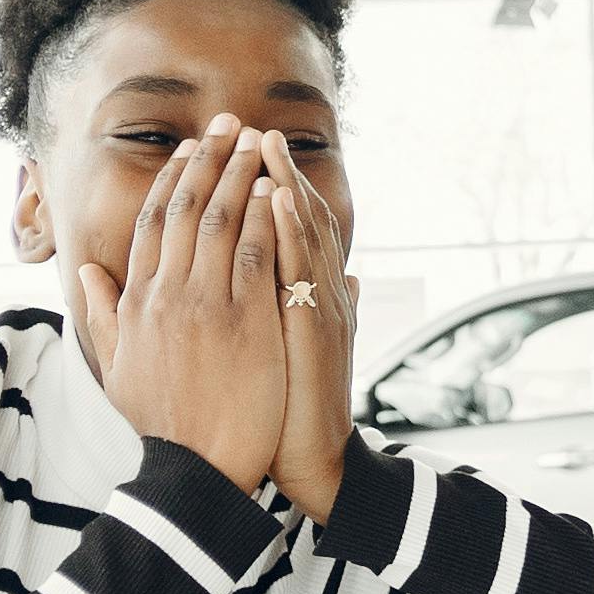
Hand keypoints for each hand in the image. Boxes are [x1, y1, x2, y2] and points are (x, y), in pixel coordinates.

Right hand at [73, 118, 295, 492]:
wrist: (196, 468)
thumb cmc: (162, 423)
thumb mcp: (118, 367)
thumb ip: (103, 316)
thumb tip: (87, 274)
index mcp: (137, 302)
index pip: (150, 224)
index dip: (170, 182)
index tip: (188, 150)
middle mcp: (166, 295)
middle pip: (185, 210)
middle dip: (208, 160)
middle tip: (228, 123)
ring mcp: (206, 304)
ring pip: (221, 221)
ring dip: (239, 175)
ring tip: (257, 141)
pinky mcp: (246, 320)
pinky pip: (256, 253)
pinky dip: (265, 216)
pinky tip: (276, 189)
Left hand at [264, 158, 352, 521]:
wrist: (312, 463)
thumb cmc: (293, 409)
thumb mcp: (298, 347)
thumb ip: (318, 307)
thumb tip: (348, 275)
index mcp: (310, 298)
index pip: (289, 231)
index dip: (272, 188)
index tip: (246, 151)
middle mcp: (320, 296)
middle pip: (298, 221)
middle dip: (276, 174)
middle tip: (253, 130)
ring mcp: (321, 312)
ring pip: (303, 236)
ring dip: (284, 186)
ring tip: (265, 146)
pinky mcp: (315, 334)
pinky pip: (300, 273)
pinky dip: (289, 233)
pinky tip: (274, 202)